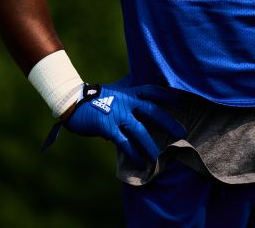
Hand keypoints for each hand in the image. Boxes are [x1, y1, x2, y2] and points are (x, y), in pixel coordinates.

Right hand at [63, 83, 187, 165]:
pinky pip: (123, 142)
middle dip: (168, 122)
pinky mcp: (106, 126)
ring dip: (151, 144)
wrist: (71, 102)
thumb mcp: (113, 91)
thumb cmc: (94, 98)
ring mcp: (116, 113)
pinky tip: (140, 163)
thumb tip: (138, 101)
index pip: (152, 90)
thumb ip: (127, 95)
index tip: (182, 102)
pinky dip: (133, 153)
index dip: (167, 96)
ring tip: (159, 157)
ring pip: (139, 129)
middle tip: (182, 133)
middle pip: (152, 110)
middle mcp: (125, 101)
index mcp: (128, 92)